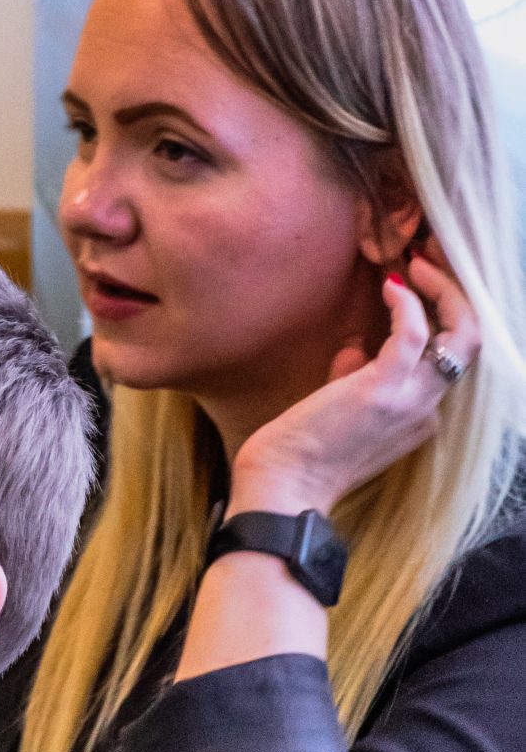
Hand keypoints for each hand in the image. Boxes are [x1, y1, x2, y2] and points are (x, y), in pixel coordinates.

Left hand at [228, 250, 479, 518]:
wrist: (282, 488)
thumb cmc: (299, 453)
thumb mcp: (339, 411)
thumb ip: (352, 377)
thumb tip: (355, 345)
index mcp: (418, 418)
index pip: (448, 360)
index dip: (441, 317)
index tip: (417, 286)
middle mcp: (425, 410)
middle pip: (469, 343)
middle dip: (455, 296)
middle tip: (427, 263)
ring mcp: (409, 401)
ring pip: (461, 335)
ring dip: (443, 290)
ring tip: (415, 263)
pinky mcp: (382, 390)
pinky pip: (413, 334)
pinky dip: (407, 304)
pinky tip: (390, 286)